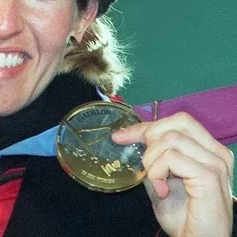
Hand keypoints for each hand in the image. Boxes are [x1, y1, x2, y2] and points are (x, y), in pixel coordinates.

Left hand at [112, 112, 233, 236]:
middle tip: (145, 164)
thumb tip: (128, 136)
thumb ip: (153, 156)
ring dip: (153, 161)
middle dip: (151, 137)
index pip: (178, 122)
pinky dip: (158, 172)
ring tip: (157, 183)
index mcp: (209, 150)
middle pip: (178, 122)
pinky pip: (171, 157)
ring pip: (171, 139)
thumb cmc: (182, 216)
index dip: (146, 126)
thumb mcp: (161, 178)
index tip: (120, 136)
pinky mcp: (209, 175)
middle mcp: (217, 152)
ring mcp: (216, 163)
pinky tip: (163, 191)